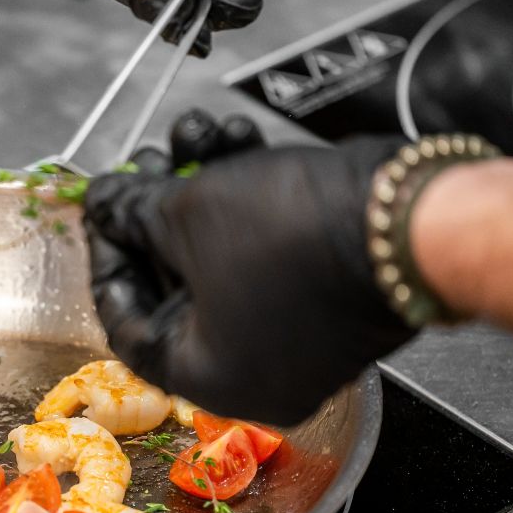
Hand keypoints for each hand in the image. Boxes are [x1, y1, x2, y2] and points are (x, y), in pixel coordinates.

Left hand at [84, 120, 415, 424]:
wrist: (409, 217)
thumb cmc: (293, 235)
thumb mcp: (187, 215)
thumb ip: (131, 212)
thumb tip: (103, 203)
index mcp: (213, 379)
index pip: (130, 329)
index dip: (107, 262)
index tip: (102, 214)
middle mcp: (258, 372)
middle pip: (179, 288)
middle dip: (157, 213)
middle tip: (144, 163)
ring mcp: (300, 339)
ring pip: (226, 261)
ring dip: (203, 190)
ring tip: (193, 133)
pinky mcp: (332, 301)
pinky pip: (269, 256)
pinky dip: (249, 200)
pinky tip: (238, 138)